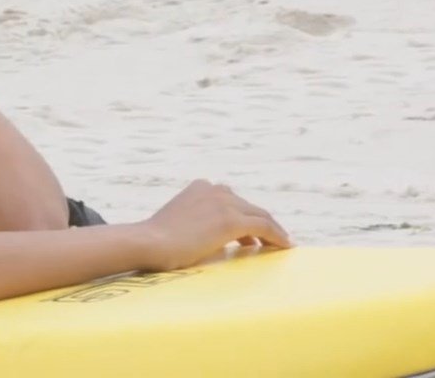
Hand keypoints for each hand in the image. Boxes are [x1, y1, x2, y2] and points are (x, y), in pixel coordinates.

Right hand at [135, 179, 292, 271]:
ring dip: (273, 230)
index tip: (253, 231)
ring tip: (280, 244)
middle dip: (263, 222)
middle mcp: (215, 189)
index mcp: (201, 187)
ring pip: (260, 215)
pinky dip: (277, 236)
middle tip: (273, 239)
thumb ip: (196, 220)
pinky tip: (285, 247)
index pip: (232, 201)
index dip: (246, 215)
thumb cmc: (156, 241)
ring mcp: (224, 204)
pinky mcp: (231, 221)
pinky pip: (264, 227)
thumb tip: (208, 236)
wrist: (150, 242)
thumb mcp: (178, 221)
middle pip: (249, 207)